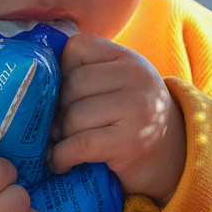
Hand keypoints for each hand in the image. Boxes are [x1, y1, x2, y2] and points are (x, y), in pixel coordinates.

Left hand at [49, 34, 185, 205]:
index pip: (77, 48)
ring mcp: (136, 108)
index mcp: (128, 59)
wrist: (175, 160)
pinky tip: (61, 163)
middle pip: (72, 86)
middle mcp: (136, 77)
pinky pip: (79, 145)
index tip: (64, 94)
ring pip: (73, 116)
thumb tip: (36, 85)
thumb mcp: (120, 86)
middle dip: (58, 110)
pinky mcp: (130, 141)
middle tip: (59, 127)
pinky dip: (62, 157)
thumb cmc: (134, 121)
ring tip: (63, 144)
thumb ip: (90, 74)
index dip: (62, 72)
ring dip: (61, 136)